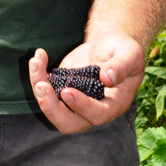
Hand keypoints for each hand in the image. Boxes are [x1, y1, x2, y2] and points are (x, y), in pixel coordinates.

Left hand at [29, 29, 144, 133]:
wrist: (110, 42)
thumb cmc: (124, 49)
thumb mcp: (130, 53)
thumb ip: (121, 66)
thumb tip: (107, 79)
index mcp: (113, 104)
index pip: (96, 114)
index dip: (81, 106)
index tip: (67, 91)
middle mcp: (92, 108)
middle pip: (69, 123)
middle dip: (52, 109)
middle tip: (41, 87)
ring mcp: (74, 99)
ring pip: (52, 107)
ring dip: (40, 89)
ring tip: (36, 63)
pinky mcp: (61, 87)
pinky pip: (46, 90)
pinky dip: (38, 75)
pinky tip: (39, 56)